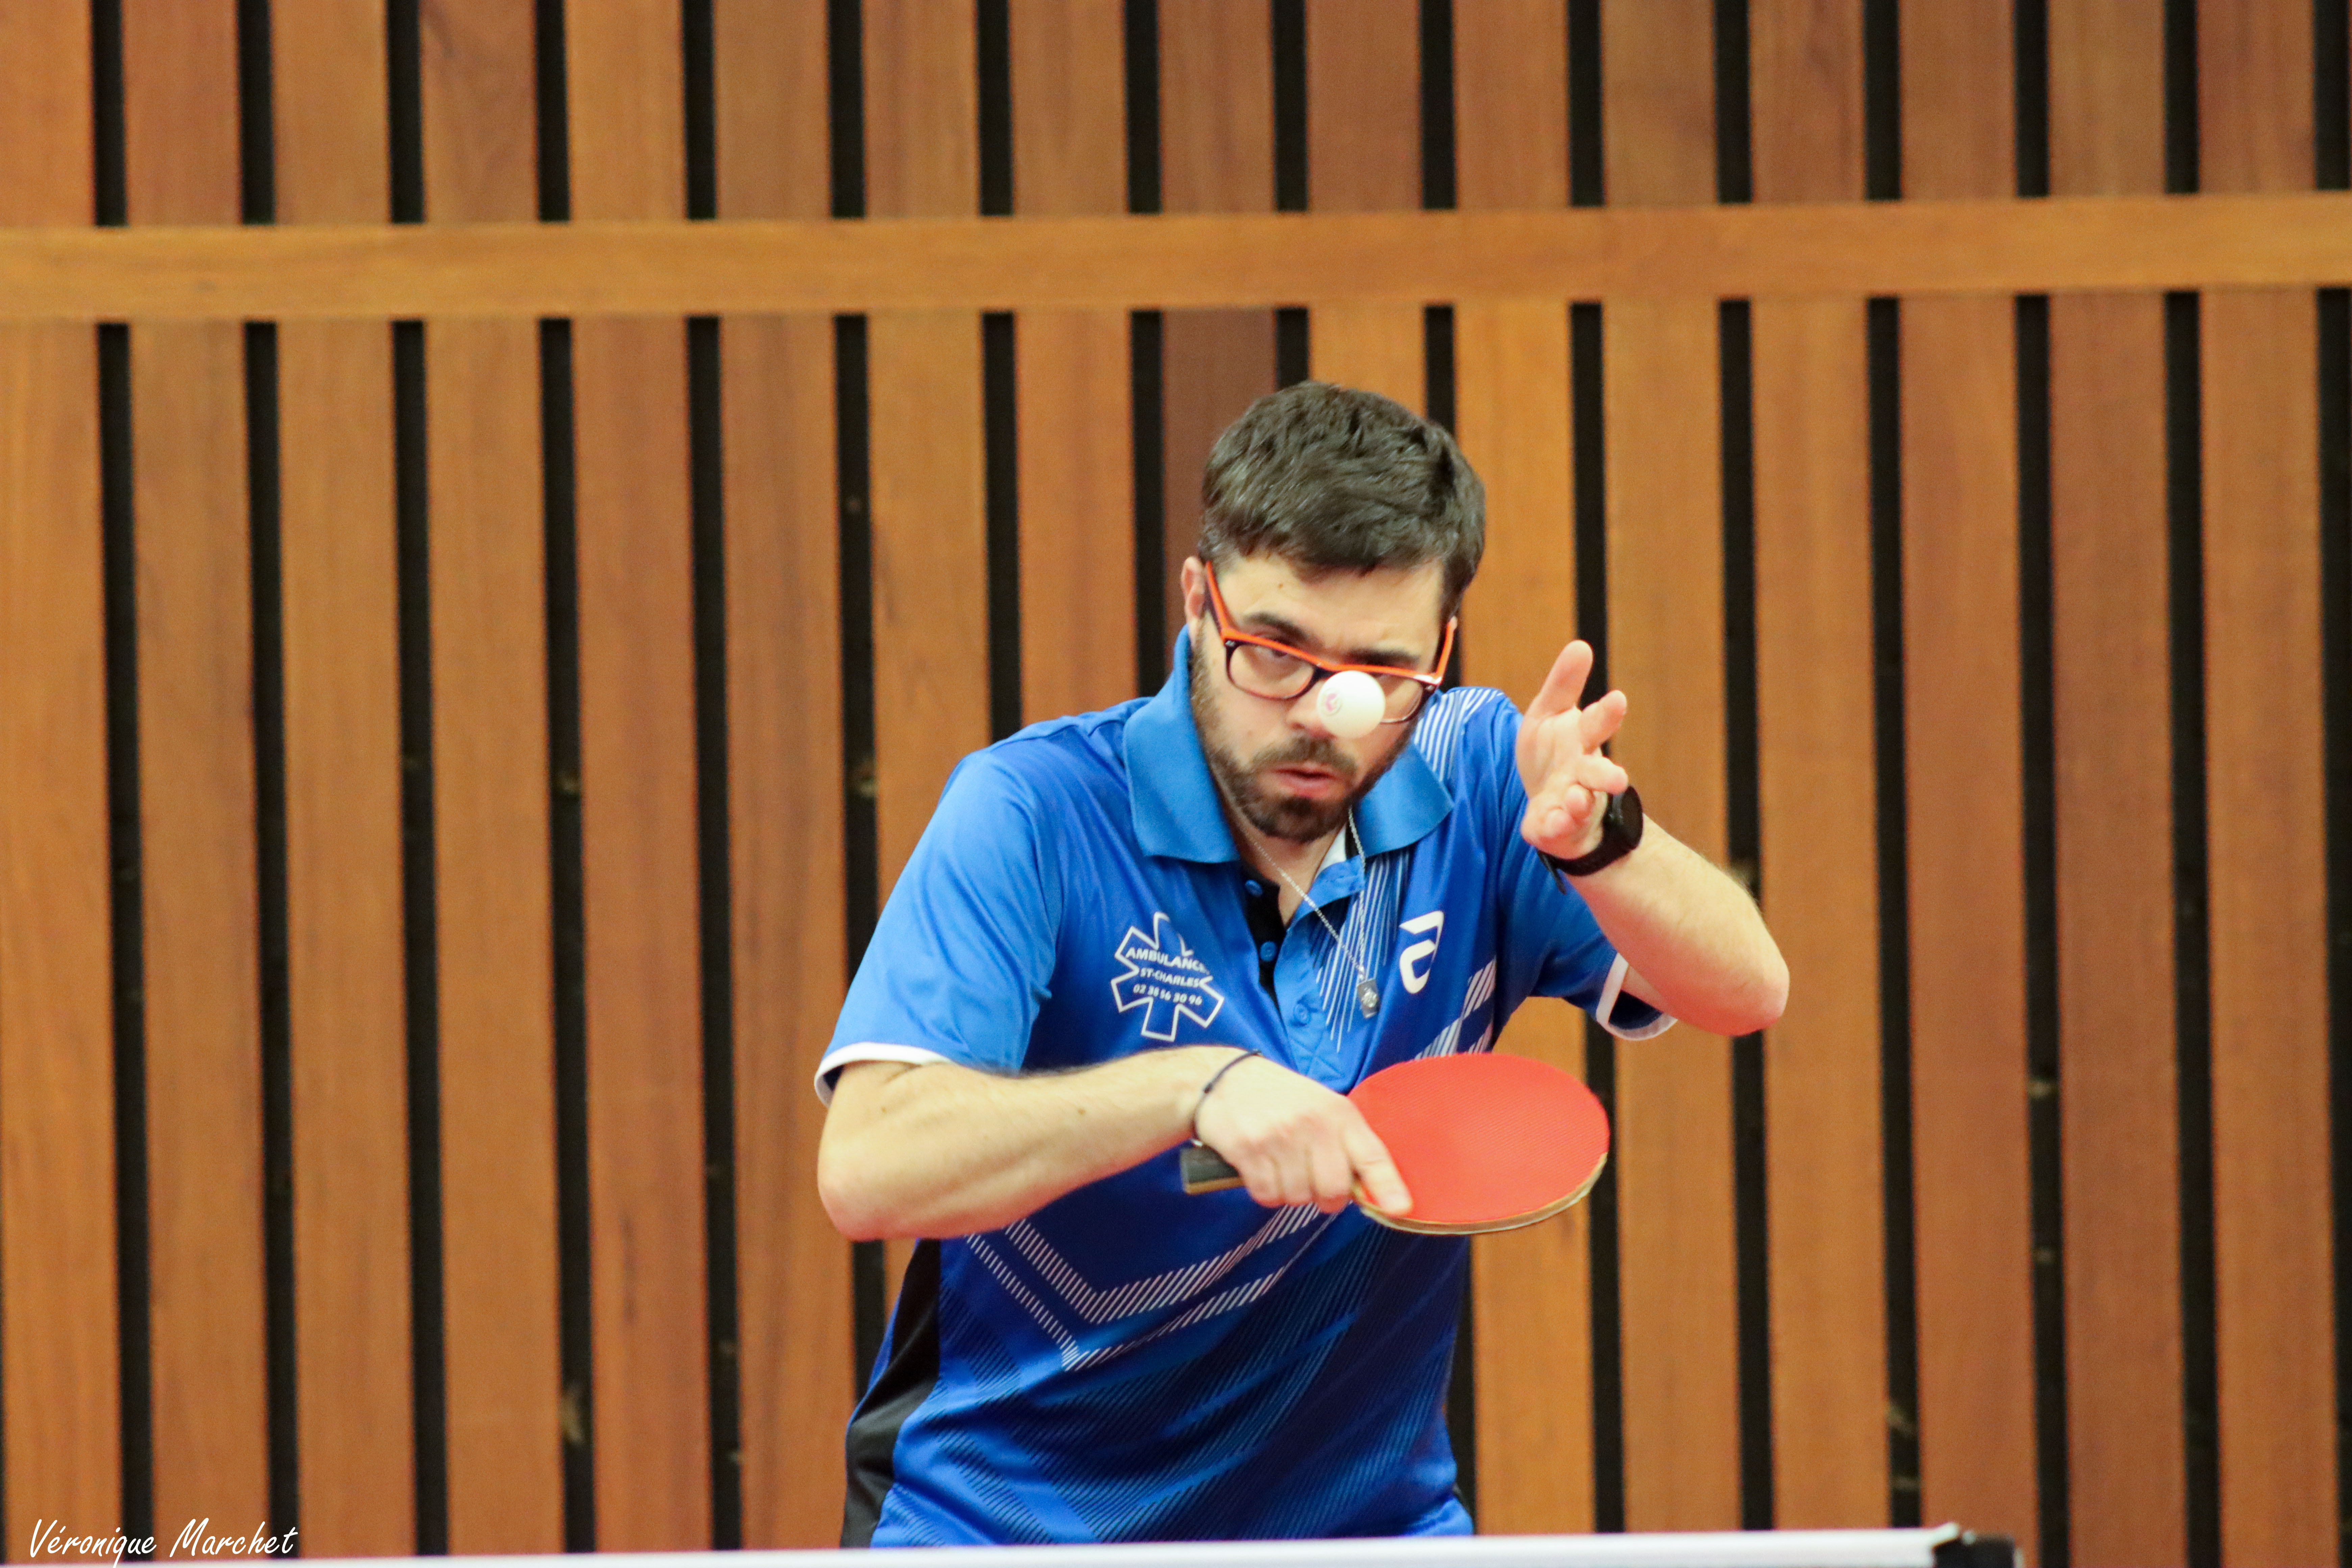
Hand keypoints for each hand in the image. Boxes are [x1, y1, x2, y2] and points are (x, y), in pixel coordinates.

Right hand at [1191, 1054, 1411, 1214]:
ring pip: (1298, 1197)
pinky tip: (1260, 1169)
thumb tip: (1373, 1193)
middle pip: (1334, 1191)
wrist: (1223, 1078)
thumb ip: (1345, 1144)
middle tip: (1312, 1182)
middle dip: (1326, 1198)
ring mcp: (1279, 1137)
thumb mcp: (1320, 1107)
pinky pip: (1267, 1195)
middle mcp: (1312, 1124)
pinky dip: (1265, 1191)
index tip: (1400, 1209)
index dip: (1387, 1186)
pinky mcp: (1248, 1150)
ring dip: (1291, 1192)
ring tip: (1280, 1165)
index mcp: (1338, 1113)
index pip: (1371, 1155)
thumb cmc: (1280, 1097)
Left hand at [1517, 639, 1630, 858]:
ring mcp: (1571, 804)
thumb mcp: (1549, 713)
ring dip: (1579, 802)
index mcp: (1582, 741)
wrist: (1548, 802)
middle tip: (1618, 778)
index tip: (1617, 699)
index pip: (1597, 724)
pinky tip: (1550, 823)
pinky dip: (1555, 827)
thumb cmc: (1553, 753)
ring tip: (1576, 798)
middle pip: (1598, 773)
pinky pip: (1555, 830)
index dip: (1607, 713)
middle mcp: (1583, 774)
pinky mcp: (1554, 828)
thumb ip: (1563, 684)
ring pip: (1580, 805)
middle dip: (1607, 775)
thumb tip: (1580, 645)